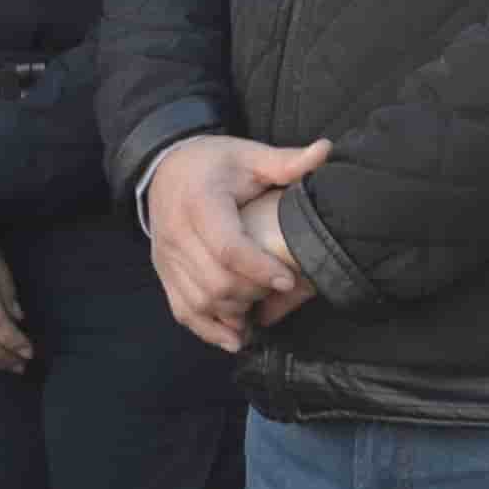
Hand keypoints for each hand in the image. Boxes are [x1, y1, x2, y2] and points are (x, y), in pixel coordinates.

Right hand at [141, 135, 331, 350]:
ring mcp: (166, 257)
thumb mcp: (248, 155)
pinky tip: (235, 338)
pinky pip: (183, 311)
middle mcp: (176, 233)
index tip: (288, 281)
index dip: (260, 269)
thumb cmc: (214, 163)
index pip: (228, 247)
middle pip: (216, 282)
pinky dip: (209, 330)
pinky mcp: (163, 273)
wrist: (163, 168)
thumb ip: (286, 161)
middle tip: (277, 290)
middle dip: (252, 294)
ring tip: (259, 311)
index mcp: (199, 203)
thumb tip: (325, 150)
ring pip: (201, 301)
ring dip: (234, 314)